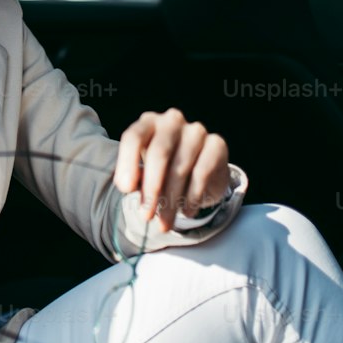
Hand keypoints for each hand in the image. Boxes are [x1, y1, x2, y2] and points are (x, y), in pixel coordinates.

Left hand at [112, 108, 229, 232]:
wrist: (200, 171)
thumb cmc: (164, 169)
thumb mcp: (145, 172)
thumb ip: (135, 176)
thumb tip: (129, 186)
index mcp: (149, 122)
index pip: (134, 137)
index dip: (128, 163)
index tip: (126, 190)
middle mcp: (172, 121)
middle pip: (159, 153)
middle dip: (151, 188)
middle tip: (146, 215)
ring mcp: (196, 131)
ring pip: (180, 168)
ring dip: (171, 200)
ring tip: (166, 221)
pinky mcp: (217, 144)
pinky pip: (201, 173)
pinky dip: (192, 197)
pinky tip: (187, 211)